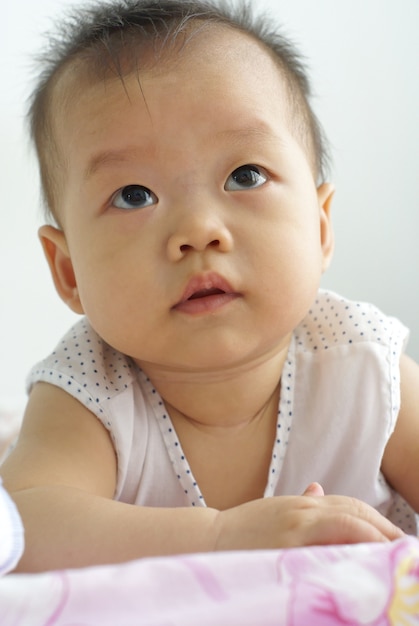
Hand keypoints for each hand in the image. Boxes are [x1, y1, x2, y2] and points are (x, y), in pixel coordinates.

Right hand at [214, 485, 403, 550]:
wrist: (210, 539)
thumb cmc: (243, 531)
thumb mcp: (276, 511)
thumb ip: (302, 504)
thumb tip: (319, 488)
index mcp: (304, 505)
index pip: (351, 506)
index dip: (378, 521)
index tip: (397, 539)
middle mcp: (304, 510)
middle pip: (355, 512)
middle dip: (385, 529)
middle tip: (406, 548)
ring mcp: (297, 525)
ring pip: (348, 521)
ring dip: (377, 535)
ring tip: (397, 553)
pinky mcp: (288, 542)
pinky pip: (328, 540)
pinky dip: (353, 544)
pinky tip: (368, 558)